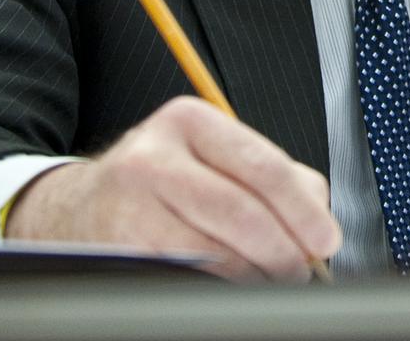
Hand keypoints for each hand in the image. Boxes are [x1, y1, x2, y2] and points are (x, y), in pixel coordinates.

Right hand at [4, 97, 340, 281]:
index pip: (261, 165)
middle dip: (283, 251)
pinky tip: (230, 288)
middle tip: (300, 272)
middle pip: (241, 212)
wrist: (84, 208)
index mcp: (191, 120)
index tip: (325, 240)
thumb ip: (277, 178)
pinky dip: (218, 289)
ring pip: (215, 253)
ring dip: (254, 276)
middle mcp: (155, 155)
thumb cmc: (168, 183)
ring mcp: (131, 204)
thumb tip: (318, 216)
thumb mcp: (217, 159)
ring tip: (268, 281)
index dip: (301, 210)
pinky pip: (186, 278)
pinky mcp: (118, 251)